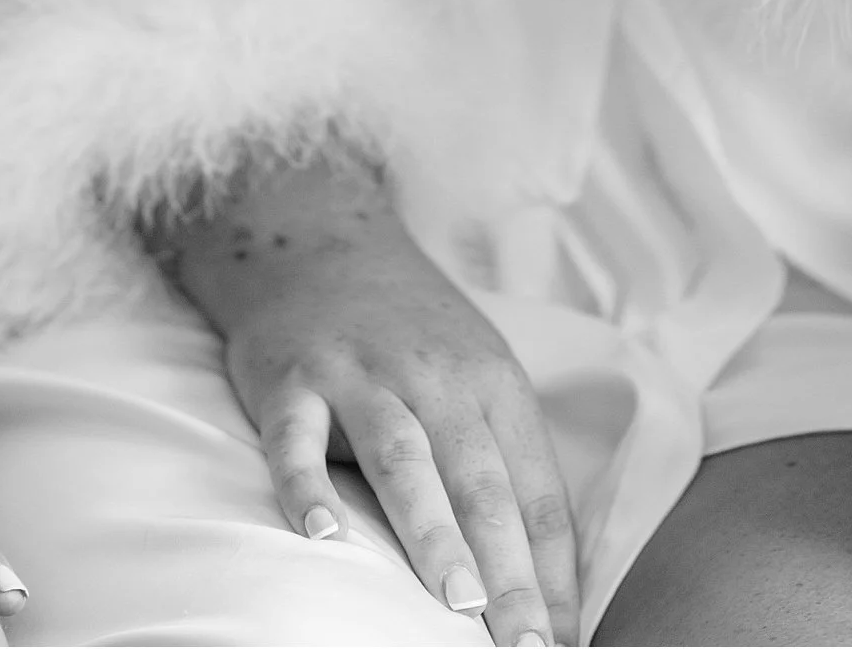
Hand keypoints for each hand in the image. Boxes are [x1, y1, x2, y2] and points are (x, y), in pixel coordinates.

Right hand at [219, 190, 578, 646]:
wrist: (318, 242)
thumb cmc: (409, 332)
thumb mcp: (475, 374)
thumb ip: (503, 463)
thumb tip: (546, 580)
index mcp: (492, 383)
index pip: (535, 490)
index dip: (552, 572)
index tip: (560, 645)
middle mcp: (434, 378)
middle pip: (481, 482)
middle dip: (508, 570)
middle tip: (523, 644)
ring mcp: (359, 376)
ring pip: (405, 457)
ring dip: (434, 529)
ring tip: (459, 600)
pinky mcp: (291, 380)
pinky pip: (296, 439)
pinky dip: (307, 486)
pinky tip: (323, 536)